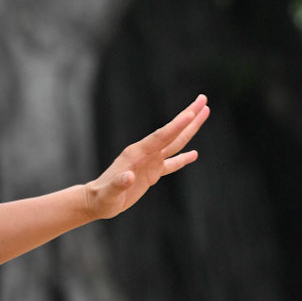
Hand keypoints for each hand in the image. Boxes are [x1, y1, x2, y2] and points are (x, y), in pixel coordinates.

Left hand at [84, 95, 209, 221]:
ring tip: (204, 113)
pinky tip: (194, 154)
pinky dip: (183, 158)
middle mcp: (145, 153)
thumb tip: (128, 177)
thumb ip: (118, 184)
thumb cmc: (102, 198)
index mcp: (136, 153)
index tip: (192, 112)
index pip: (161, 136)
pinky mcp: (152, 173)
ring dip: (189, 129)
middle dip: (188, 116)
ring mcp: (150, 162)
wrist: (97, 201)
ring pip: (175, 143)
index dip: (177, 125)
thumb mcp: (109, 193)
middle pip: (172, 133)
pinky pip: (171, 164)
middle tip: (203, 99)